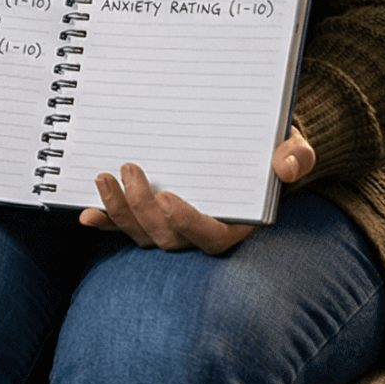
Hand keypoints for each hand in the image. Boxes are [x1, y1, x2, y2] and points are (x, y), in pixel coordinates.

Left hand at [79, 126, 314, 254]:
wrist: (254, 145)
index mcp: (238, 223)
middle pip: (167, 238)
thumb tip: (288, 166)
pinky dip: (106, 221)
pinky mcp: (152, 216)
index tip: (166, 198)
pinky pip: (126, 226)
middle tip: (129, 169)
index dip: (186, 224)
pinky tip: (86, 213)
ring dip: (118, 211)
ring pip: (142, 234)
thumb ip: (298, 155)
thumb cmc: (274, 148)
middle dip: (141, 209)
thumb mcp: (294, 144)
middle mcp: (201, 231)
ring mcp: (173, 226)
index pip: (211, 237)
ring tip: (103, 177)